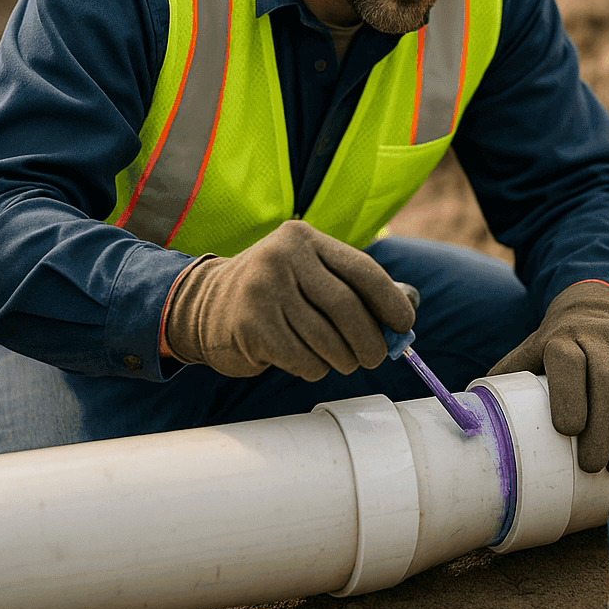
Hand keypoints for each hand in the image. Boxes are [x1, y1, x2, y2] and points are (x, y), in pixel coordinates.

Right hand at [162, 220, 415, 380]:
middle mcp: (283, 258)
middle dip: (369, 341)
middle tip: (375, 358)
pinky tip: (306, 361)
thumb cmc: (276, 295)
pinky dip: (314, 368)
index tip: (404, 324)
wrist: (205, 306)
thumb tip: (403, 323)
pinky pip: (303, 359)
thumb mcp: (309, 275)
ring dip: (342, 359)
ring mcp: (263, 290)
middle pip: (347, 308)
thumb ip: (354, 291)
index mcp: (305, 239)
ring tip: (339, 360)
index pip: (362, 270)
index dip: (389, 301)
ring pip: (326, 340)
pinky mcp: (250, 325)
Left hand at [490, 281, 608, 475]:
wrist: (592, 312)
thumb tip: (474, 426)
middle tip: (595, 467)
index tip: (569, 432)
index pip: (568, 363)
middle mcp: (598, 336)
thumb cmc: (553, 351)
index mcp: (560, 339)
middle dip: (604, 429)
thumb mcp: (526, 357)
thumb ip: (505, 384)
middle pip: (608, 383)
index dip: (570, 397)